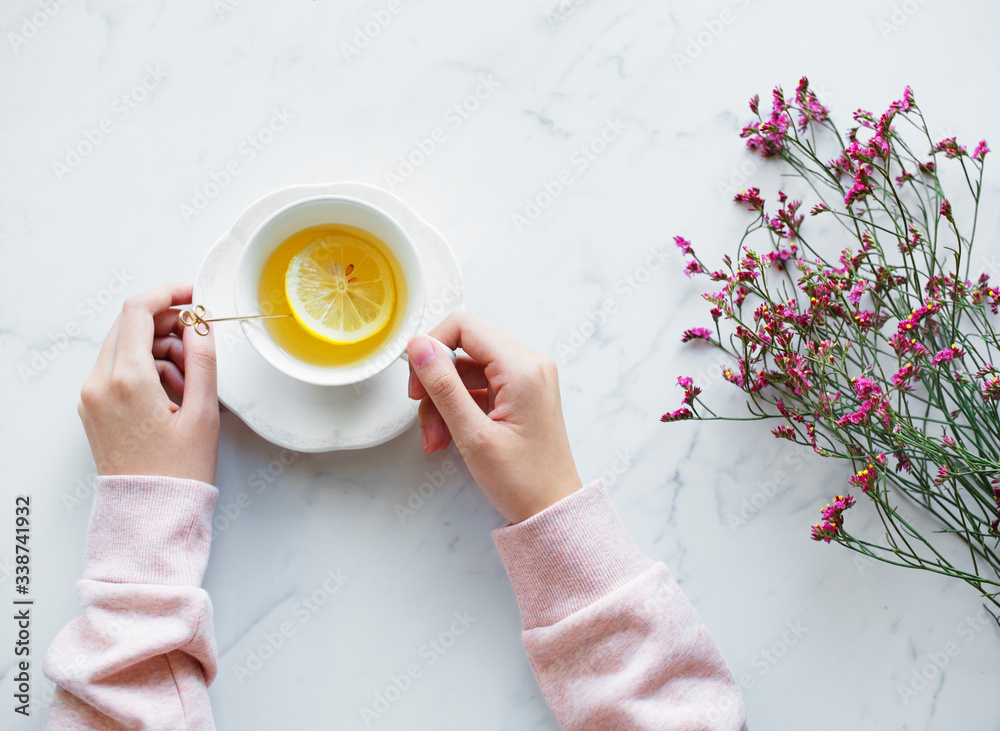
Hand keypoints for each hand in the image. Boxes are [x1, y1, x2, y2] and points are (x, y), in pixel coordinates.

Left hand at [77, 283, 219, 484]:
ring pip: (125, 346)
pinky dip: (146, 368)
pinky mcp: (93, 407)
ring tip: (190, 381)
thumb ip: (203, 359)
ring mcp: (92, 396)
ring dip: (159, 349)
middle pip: (130, 325)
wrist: (149, 513)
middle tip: (198, 344)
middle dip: (167, 325)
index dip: (169, 294)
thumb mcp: (203, 412)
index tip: (193, 295)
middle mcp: (100, 383)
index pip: (138, 310)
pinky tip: (173, 393)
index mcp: (127, 380)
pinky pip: (118, 369)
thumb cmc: (177, 472)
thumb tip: (200, 323)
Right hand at [407, 312, 581, 523]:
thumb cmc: (523, 481)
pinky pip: (479, 387)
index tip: (416, 381)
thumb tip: (418, 346)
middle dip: (436, 383)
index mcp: (522, 367)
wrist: (553, 511)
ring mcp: (526, 379)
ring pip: (466, 371)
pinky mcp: (521, 394)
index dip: (431, 347)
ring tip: (436, 439)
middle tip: (423, 417)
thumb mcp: (473, 435)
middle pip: (463, 349)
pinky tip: (448, 437)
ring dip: (443, 402)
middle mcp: (529, 364)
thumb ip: (443, 386)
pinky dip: (459, 409)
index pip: (464, 326)